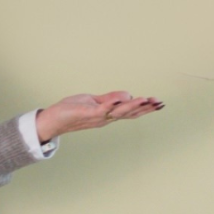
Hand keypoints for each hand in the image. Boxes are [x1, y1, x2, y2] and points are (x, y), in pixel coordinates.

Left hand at [36, 92, 163, 143]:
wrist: (53, 119)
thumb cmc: (71, 110)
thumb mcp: (93, 101)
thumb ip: (110, 98)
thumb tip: (127, 94)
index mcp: (108, 114)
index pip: (130, 111)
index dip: (144, 108)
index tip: (159, 103)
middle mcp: (106, 118)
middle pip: (129, 113)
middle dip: (145, 108)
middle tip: (160, 103)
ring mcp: (98, 117)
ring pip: (119, 112)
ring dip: (133, 106)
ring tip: (146, 100)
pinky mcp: (88, 113)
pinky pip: (102, 109)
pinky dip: (112, 104)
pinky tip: (120, 100)